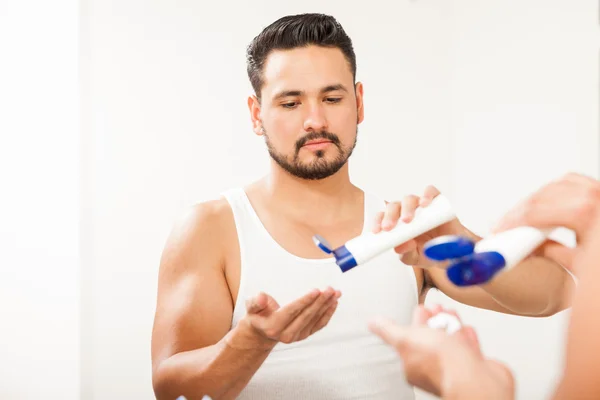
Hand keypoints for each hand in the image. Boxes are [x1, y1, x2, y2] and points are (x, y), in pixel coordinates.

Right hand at [240, 287, 340, 348]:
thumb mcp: (252, 307)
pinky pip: (319, 324)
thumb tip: (262, 298)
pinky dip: (328, 313)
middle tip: (330, 289)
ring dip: (327, 305)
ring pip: (315, 320)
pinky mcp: (305, 335)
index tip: (316, 291)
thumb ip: (256, 302)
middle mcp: (286, 335)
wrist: (262, 331)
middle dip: (320, 301)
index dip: (305, 301)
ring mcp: (297, 336)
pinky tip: (334, 302)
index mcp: (273, 327)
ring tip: (336, 293)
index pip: (292, 312)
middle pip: (306, 316)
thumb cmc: (257, 315)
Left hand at [368, 305, 513, 398]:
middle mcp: (432, 369)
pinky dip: (466, 338)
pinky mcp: (473, 368)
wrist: (476, 378)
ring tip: (452, 313)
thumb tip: (372, 323)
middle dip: (434, 320)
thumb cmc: (442, 362)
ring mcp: (453, 368)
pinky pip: (468, 350)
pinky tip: (466, 329)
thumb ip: (388, 330)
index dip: (416, 322)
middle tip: (438, 308)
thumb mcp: (405, 338)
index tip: (422, 308)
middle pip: (431, 340)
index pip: (410, 339)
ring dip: (450, 325)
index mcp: (412, 365)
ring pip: (450, 343)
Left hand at [373, 185, 471, 267]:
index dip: (378, 221)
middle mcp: (408, 212)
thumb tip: (399, 246)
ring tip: (408, 220)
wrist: (455, 253)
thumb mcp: (416, 258)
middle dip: (389, 216)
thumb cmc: (431, 252)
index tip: (377, 231)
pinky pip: (431, 192)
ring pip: (409, 199)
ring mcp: (422, 207)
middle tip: (389, 227)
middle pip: (394, 207)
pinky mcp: (437, 202)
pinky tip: (424, 204)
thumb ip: (406, 255)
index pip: (383, 217)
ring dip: (406, 208)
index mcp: (398, 224)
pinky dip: (426, 195)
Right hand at [492, 173, 599, 273]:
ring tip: (520, 217)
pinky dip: (553, 191)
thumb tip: (528, 246)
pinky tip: (544, 203)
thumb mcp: (578, 264)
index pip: (537, 212)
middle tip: (503, 227)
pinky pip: (570, 181)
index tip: (499, 231)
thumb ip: (551, 252)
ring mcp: (598, 190)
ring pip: (554, 186)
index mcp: (588, 214)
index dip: (513, 222)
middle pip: (542, 197)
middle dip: (518, 212)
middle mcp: (594, 196)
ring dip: (534, 200)